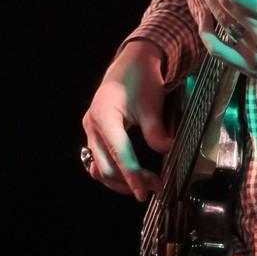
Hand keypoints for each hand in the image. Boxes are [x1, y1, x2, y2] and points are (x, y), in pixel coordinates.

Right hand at [80, 40, 168, 201]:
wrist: (131, 63)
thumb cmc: (141, 79)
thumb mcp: (152, 103)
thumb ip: (156, 130)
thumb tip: (166, 151)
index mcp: (104, 116)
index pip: (118, 154)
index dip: (132, 176)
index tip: (144, 192)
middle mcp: (92, 125)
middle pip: (104, 167)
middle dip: (129, 181)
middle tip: (155, 186)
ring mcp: (91, 130)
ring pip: (100, 167)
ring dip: (121, 180)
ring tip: (146, 184)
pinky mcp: (95, 133)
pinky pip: (100, 159)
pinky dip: (115, 171)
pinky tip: (132, 175)